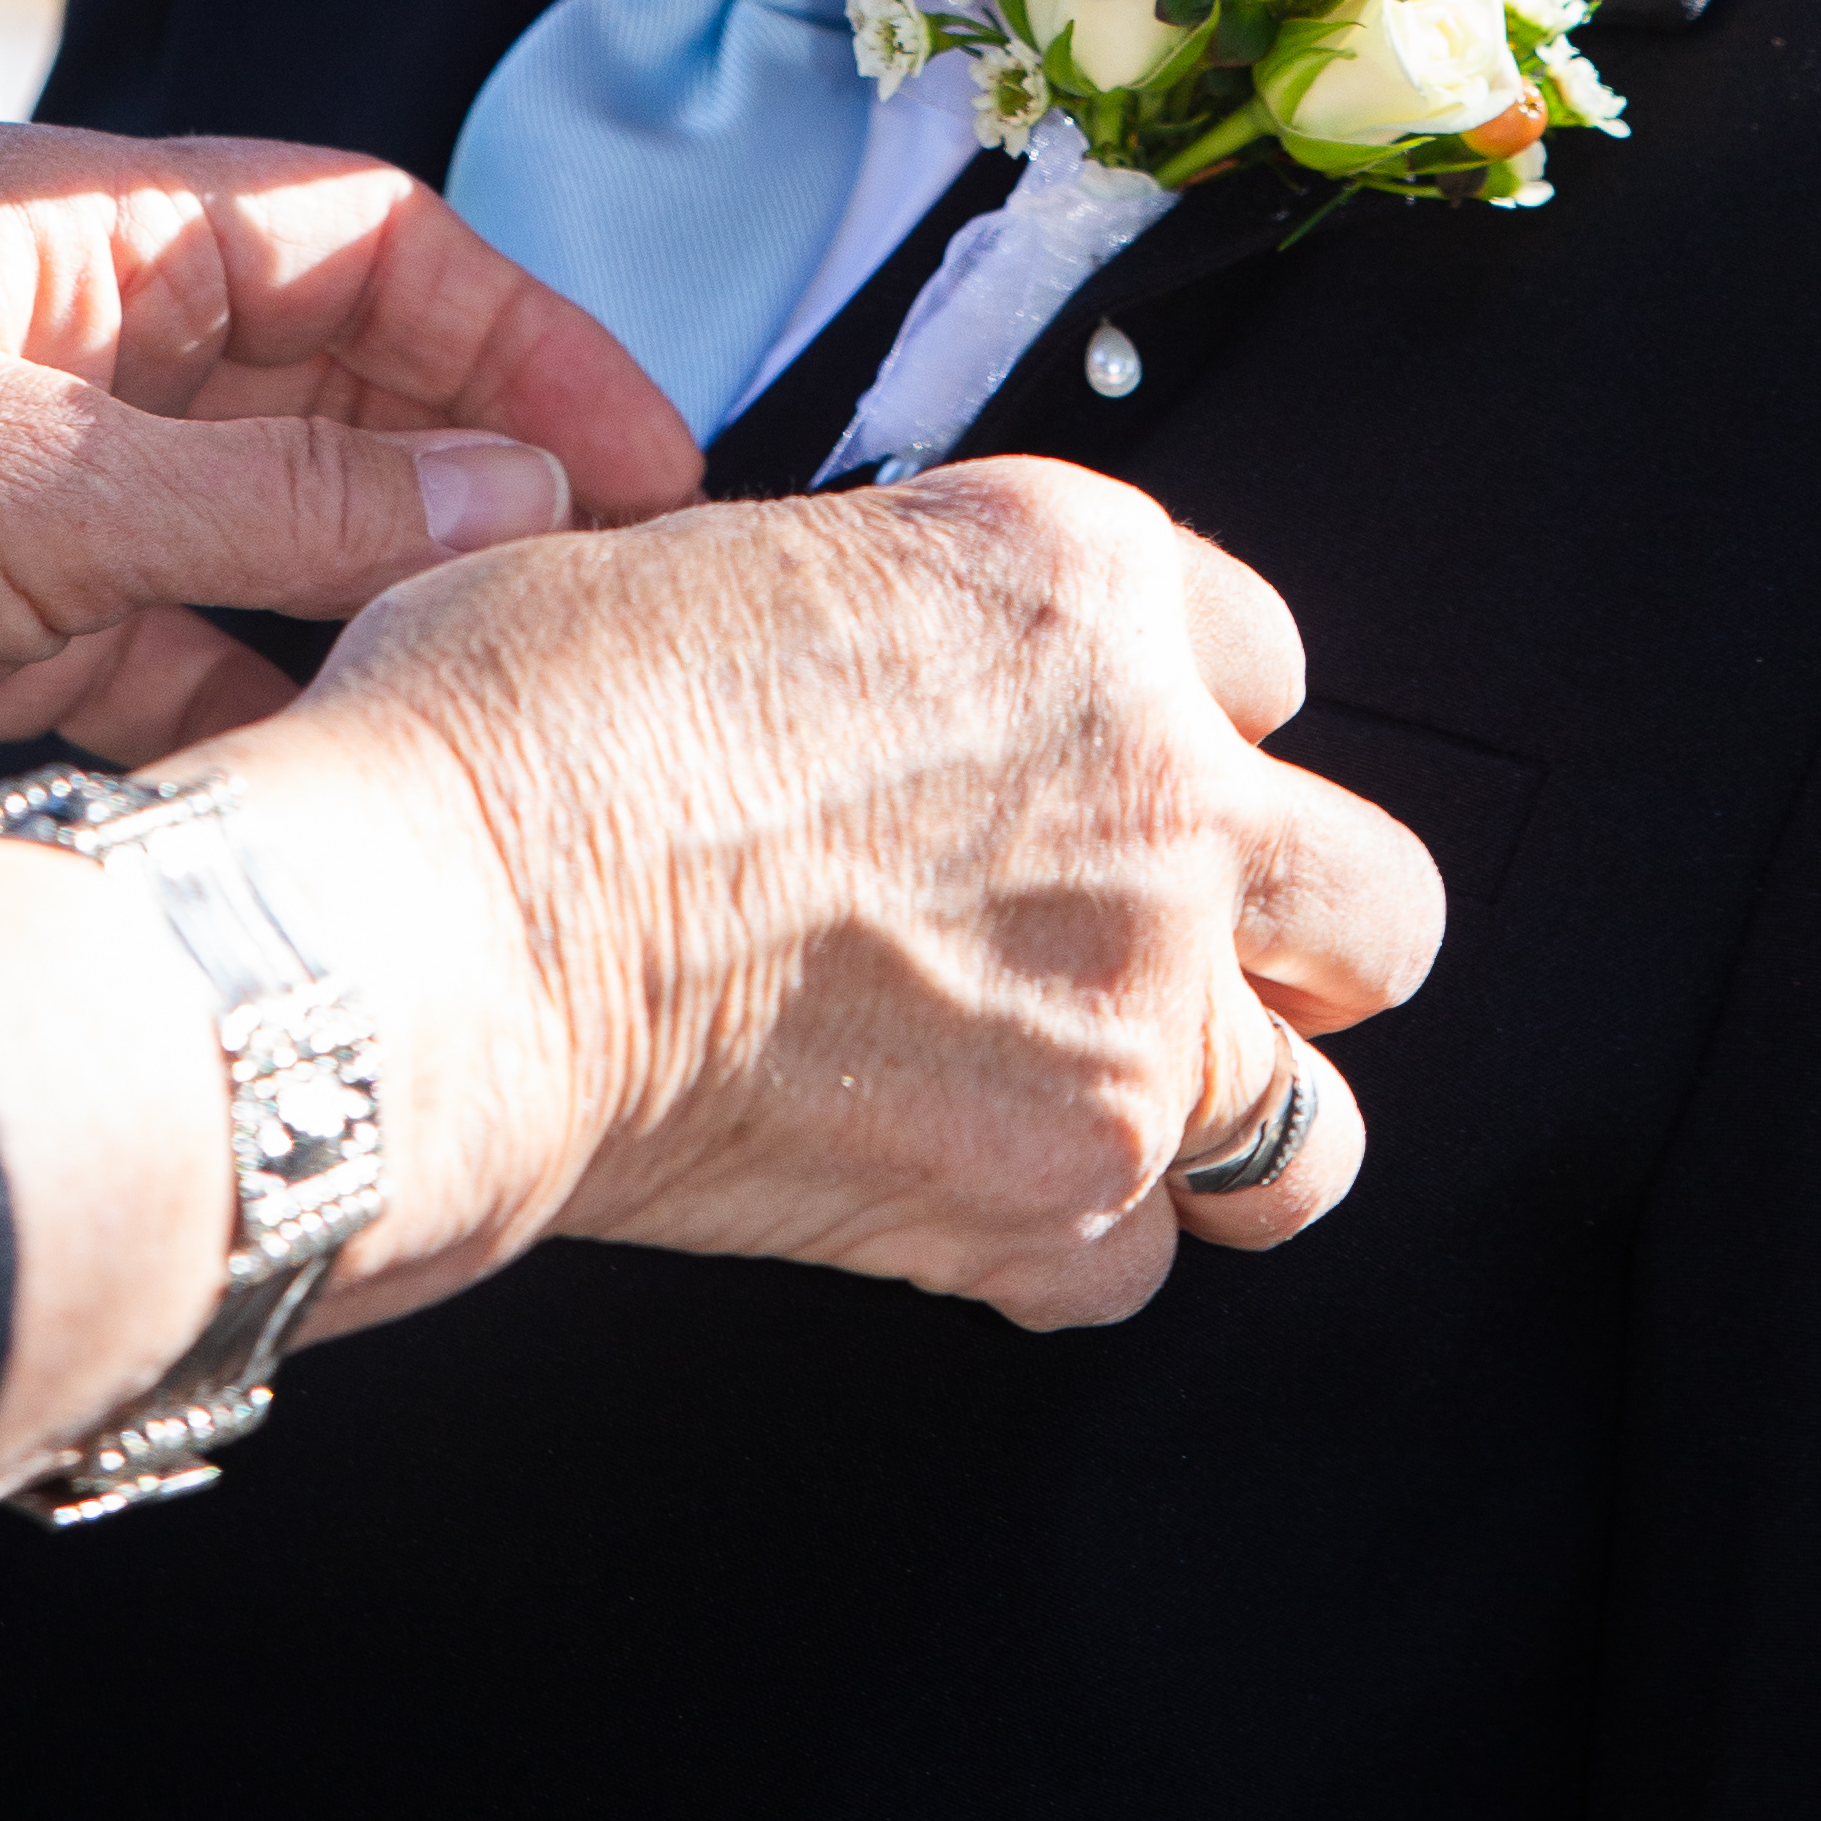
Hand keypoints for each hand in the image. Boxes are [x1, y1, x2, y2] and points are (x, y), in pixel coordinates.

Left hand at [0, 121, 700, 902]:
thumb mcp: (15, 495)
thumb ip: (274, 510)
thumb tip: (514, 500)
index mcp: (60, 231)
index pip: (356, 237)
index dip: (512, 329)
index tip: (639, 447)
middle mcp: (52, 342)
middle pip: (328, 374)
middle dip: (471, 460)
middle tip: (614, 573)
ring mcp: (18, 489)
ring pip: (265, 517)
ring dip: (382, 581)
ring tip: (511, 664)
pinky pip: (176, 645)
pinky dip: (261, 689)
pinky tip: (334, 749)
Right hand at [194, 454, 1447, 1337]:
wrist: (447, 923)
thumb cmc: (521, 726)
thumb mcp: (717, 553)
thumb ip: (871, 616)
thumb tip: (854, 668)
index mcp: (1078, 579)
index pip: (1255, 649)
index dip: (1171, 718)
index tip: (1098, 767)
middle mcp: (1159, 780)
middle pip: (1373, 900)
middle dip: (1287, 941)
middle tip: (1171, 959)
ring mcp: (1133, 1001)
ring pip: (1313, 1122)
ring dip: (1224, 1121)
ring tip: (1109, 1116)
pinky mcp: (1056, 1190)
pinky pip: (1137, 1267)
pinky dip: (1061, 1251)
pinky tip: (959, 1198)